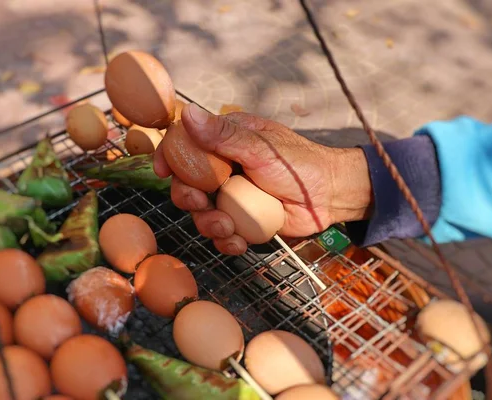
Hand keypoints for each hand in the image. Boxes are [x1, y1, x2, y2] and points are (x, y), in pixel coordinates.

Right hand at [154, 103, 372, 254]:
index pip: (186, 145)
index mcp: (226, 142)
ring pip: (202, 213)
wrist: (330, 196)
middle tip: (200, 204)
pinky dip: (226, 242)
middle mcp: (224, 169)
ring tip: (229, 228)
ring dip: (209, 224)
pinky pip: (222, 234)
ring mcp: (232, 197)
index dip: (169, 157)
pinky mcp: (242, 221)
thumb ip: (224, 136)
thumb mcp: (262, 148)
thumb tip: (188, 113)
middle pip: (187, 184)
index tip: (161, 171)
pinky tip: (239, 243)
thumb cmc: (300, 164)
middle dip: (188, 198)